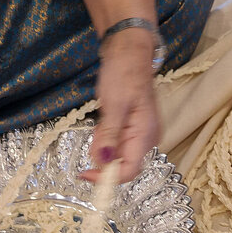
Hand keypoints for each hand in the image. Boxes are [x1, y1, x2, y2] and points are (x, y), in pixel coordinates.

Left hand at [90, 26, 160, 182]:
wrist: (129, 55)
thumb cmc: (123, 76)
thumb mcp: (113, 105)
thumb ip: (109, 136)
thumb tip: (103, 163)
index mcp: (146, 135)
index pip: (129, 171)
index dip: (106, 177)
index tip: (83, 173)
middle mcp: (148, 140)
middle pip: (123, 165)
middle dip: (103, 156)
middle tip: (96, 131)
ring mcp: (142, 135)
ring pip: (118, 155)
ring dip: (103, 144)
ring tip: (103, 120)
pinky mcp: (134, 130)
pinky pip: (117, 144)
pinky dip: (106, 138)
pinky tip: (106, 120)